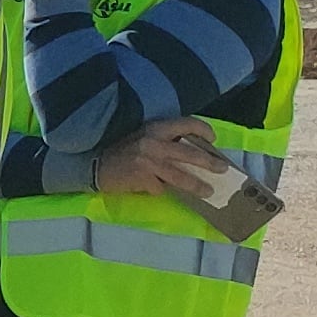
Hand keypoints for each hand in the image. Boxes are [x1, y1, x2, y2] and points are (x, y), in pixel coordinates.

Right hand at [93, 116, 219, 198]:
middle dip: (209, 163)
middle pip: (190, 153)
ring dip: (197, 185)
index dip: (203, 130)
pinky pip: (160, 188)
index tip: (212, 140)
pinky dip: (161, 190)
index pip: (186, 124)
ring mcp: (149, 162)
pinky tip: (157, 190)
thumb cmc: (122, 151)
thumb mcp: (143, 137)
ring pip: (181, 176)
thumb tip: (192, 152)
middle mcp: (154, 142)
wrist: (94, 165)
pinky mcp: (143, 178)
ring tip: (208, 192)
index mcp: (155, 128)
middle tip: (222, 169)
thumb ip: (164, 140)